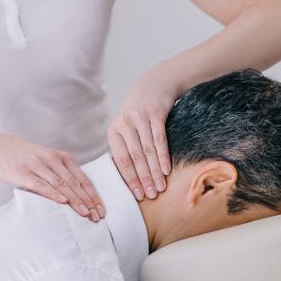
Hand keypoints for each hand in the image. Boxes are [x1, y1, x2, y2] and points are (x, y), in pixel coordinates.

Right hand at [0, 132, 104, 221]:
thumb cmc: (26, 157)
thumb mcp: (48, 161)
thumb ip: (62, 174)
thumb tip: (78, 195)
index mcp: (63, 157)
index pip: (83, 179)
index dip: (94, 195)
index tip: (101, 209)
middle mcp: (53, 159)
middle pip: (75, 184)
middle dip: (88, 202)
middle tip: (96, 216)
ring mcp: (38, 165)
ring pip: (62, 185)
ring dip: (75, 201)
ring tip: (85, 214)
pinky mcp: (23, 172)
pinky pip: (41, 184)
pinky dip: (53, 194)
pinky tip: (63, 202)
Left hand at [108, 64, 177, 200]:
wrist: (154, 84)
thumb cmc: (139, 112)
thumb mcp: (127, 126)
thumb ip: (126, 147)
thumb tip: (128, 176)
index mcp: (114, 131)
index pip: (121, 161)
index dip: (130, 179)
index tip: (137, 195)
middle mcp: (124, 124)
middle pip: (135, 158)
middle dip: (143, 179)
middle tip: (150, 196)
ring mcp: (140, 118)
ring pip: (147, 151)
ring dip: (155, 172)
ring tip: (160, 188)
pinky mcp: (155, 113)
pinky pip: (160, 140)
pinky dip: (163, 157)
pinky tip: (167, 170)